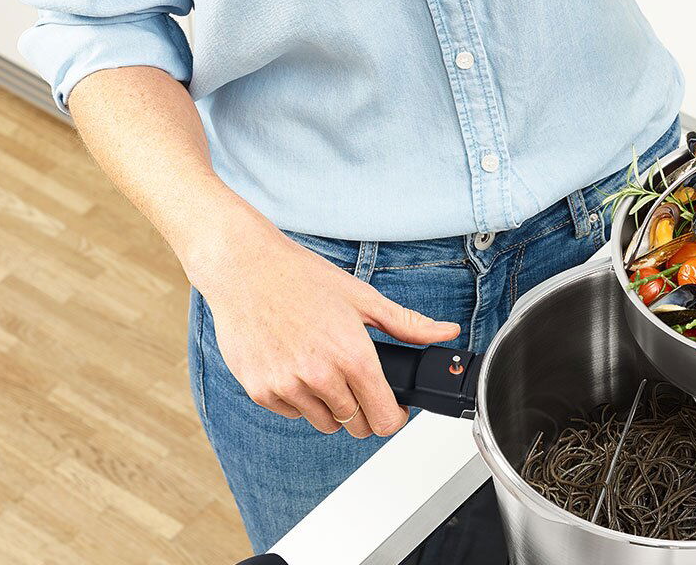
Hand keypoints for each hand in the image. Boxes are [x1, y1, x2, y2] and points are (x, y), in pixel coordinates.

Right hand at [193, 223, 460, 437]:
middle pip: (356, 426)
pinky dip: (300, 398)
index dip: (393, 417)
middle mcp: (320, 377)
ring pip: (324, 422)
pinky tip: (297, 365)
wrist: (247, 269)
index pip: (383, 418)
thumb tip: (447, 332)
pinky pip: (293, 413)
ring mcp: (287, 387)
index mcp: (352, 355)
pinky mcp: (261, 391)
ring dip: (330, 405)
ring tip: (324, 366)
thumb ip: (407, 323)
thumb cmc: (303, 278)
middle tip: (357, 380)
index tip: (393, 409)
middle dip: (364, 410)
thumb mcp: (362, 297)